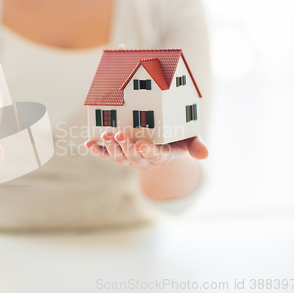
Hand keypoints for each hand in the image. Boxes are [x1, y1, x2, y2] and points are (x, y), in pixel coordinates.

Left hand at [85, 131, 207, 169]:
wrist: (161, 143)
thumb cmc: (176, 138)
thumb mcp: (189, 139)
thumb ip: (195, 145)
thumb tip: (205, 154)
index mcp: (161, 155)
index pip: (155, 155)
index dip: (147, 151)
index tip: (141, 145)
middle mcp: (143, 159)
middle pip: (133, 157)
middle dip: (126, 146)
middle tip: (120, 134)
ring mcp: (129, 158)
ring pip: (119, 157)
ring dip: (111, 148)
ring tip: (106, 136)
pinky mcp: (117, 153)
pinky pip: (106, 155)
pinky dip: (96, 150)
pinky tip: (88, 144)